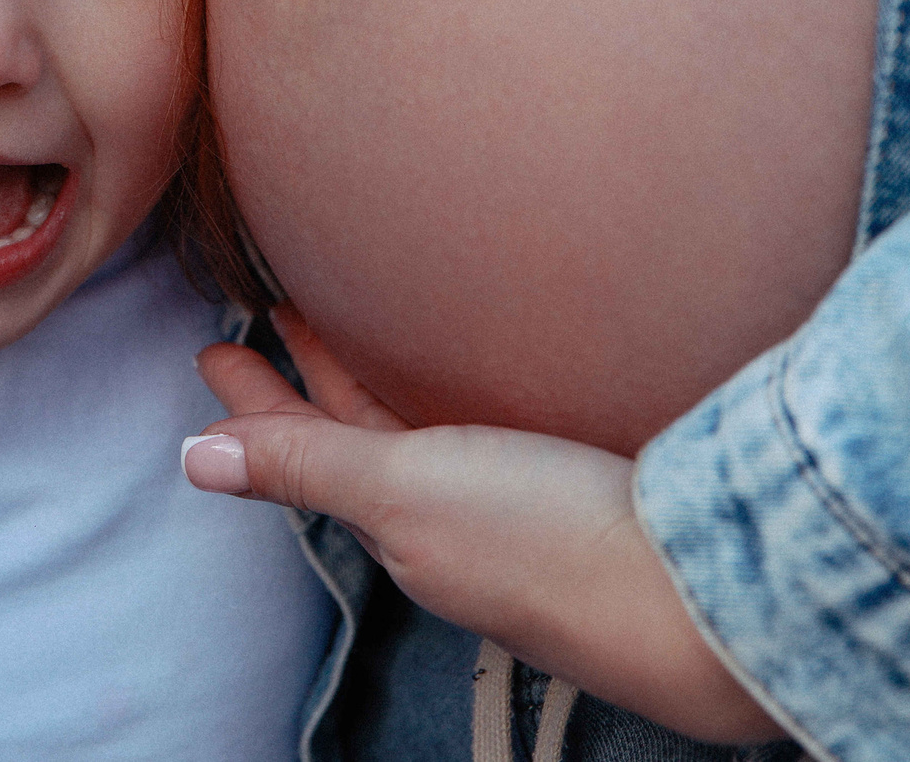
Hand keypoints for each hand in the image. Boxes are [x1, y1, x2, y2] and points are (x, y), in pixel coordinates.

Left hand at [183, 306, 783, 746]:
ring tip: (348, 318)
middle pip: (359, 433)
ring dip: (378, 378)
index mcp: (404, 525)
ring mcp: (524, 506)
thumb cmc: (553, 548)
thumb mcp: (407, 494)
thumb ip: (308, 467)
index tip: (213, 343)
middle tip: (264, 309)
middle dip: (307, 378)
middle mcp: (458, 518)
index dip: (258, 397)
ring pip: (426, 432)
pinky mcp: (586, 487)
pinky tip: (481, 370)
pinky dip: (462, 395)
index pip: (307, 448)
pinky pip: (496, 432)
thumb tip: (193, 462)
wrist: (716, 599)